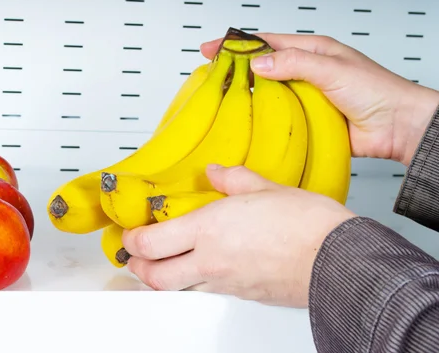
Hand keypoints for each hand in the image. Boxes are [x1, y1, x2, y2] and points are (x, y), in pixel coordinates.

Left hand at [122, 164, 354, 306]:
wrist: (339, 260)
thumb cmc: (307, 225)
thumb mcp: (266, 188)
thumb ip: (234, 179)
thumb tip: (217, 172)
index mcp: (210, 229)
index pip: (151, 242)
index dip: (132, 239)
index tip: (131, 231)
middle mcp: (212, 260)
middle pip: (155, 275)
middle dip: (138, 265)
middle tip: (136, 253)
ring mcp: (226, 283)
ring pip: (179, 288)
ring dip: (165, 277)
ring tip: (166, 262)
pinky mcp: (244, 296)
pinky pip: (208, 292)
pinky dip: (196, 283)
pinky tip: (206, 268)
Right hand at [202, 33, 438, 165]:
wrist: (397, 127)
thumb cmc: (376, 91)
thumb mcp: (332, 69)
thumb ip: (295, 63)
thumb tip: (259, 62)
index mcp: (312, 51)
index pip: (267, 42)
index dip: (238, 44)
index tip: (213, 48)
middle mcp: (306, 72)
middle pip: (264, 67)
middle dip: (238, 70)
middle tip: (212, 76)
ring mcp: (305, 96)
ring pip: (269, 94)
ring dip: (249, 96)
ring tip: (224, 100)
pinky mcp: (307, 120)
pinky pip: (280, 118)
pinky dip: (264, 119)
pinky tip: (250, 123)